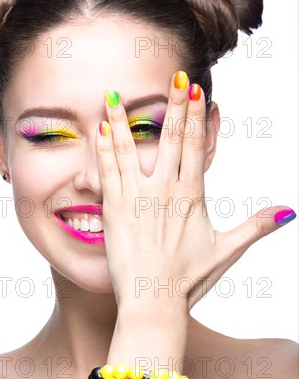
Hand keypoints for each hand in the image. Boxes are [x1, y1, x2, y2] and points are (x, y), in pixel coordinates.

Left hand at [96, 72, 295, 311]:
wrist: (154, 304)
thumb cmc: (190, 279)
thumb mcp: (228, 251)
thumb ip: (257, 226)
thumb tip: (289, 212)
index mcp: (192, 197)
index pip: (196, 146)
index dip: (197, 116)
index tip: (196, 90)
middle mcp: (165, 192)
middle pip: (170, 139)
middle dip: (173, 104)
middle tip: (173, 75)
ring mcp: (137, 199)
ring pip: (131, 149)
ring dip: (124, 119)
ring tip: (116, 93)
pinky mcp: (114, 211)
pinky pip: (108, 172)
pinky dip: (104, 149)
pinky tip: (99, 129)